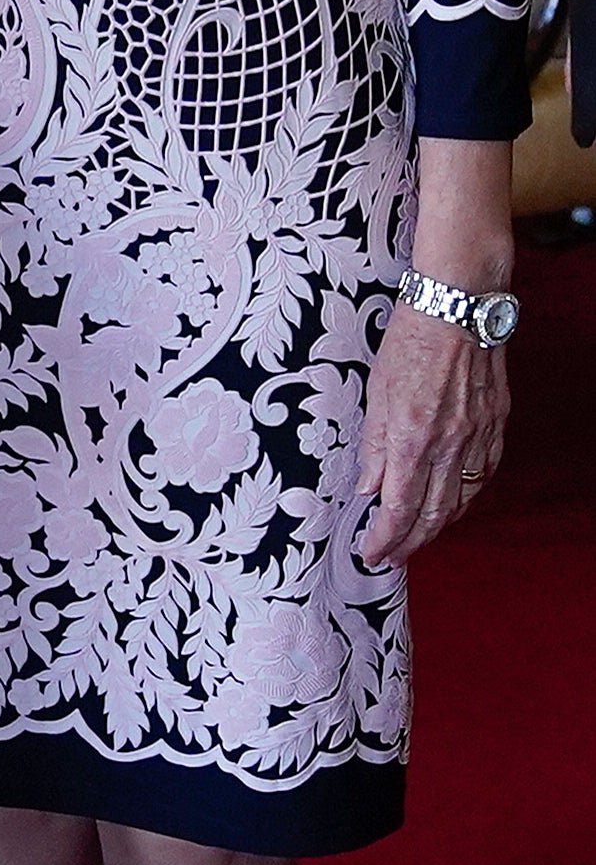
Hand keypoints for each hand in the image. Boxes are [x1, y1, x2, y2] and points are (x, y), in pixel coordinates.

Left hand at [355, 300, 509, 567]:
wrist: (458, 307)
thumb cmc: (411, 341)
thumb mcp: (376, 393)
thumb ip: (374, 446)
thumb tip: (369, 488)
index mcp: (412, 437)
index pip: (398, 509)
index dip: (384, 539)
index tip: (371, 553)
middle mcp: (449, 444)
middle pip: (432, 515)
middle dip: (409, 544)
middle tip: (391, 557)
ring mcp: (478, 437)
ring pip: (460, 501)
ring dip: (438, 528)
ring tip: (417, 538)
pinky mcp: (495, 425)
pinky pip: (481, 476)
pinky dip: (464, 498)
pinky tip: (452, 503)